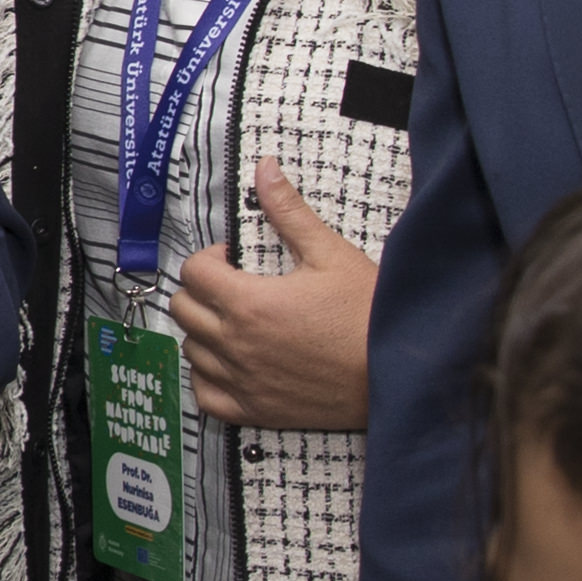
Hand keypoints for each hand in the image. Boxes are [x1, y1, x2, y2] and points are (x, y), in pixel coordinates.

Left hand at [168, 162, 379, 433]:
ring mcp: (242, 381)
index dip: (210, 259)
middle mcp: (236, 344)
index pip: (193, 272)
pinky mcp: (255, 411)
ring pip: (192, 351)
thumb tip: (264, 169)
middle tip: (233, 288)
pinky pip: (206, 396)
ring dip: (205, 332)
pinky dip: (210, 378)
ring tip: (237, 324)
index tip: (234, 261)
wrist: (398, 372)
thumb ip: (290, 212)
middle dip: (202, 291)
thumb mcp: (331, 254)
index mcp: (248, 303)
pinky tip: (232, 364)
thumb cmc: (367, 314)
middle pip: (183, 310)